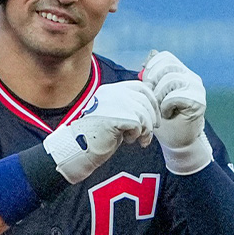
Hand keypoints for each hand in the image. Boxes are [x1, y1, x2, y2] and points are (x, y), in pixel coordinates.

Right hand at [42, 80, 158, 183]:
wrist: (79, 147)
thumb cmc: (95, 134)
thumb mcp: (113, 114)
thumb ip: (127, 107)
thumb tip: (151, 109)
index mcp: (111, 90)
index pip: (141, 87)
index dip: (152, 101)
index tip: (154, 115)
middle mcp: (114, 93)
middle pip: (145, 100)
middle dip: (152, 116)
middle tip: (151, 130)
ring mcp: (116, 103)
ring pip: (144, 114)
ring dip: (146, 129)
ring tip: (140, 139)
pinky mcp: (119, 117)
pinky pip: (139, 125)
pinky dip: (138, 135)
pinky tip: (128, 140)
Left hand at [141, 50, 212, 174]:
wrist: (177, 142)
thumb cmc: (164, 120)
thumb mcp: (153, 95)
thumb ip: (153, 76)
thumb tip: (151, 54)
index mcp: (182, 73)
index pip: (166, 58)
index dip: (153, 67)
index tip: (146, 82)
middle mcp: (192, 78)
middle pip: (167, 66)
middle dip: (153, 82)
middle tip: (152, 98)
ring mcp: (197, 89)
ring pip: (171, 80)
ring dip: (159, 96)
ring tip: (160, 108)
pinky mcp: (198, 101)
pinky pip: (175, 96)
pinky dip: (166, 106)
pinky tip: (167, 114)